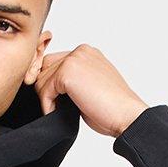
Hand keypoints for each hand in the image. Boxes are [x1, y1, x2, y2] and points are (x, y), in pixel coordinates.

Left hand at [31, 44, 147, 138]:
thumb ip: (72, 81)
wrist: (126, 115)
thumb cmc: (111, 108)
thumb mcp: (89, 87)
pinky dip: (48, 106)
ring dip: (47, 99)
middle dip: (47, 90)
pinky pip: (44, 91)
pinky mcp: (67, 73)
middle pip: (44, 69)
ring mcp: (74, 59)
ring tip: (60, 110)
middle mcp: (80, 51)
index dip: (51, 84)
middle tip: (57, 107)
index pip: (54, 62)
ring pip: (42, 79)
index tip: (56, 102)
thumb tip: (50, 88)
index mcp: (86, 53)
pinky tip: (59, 114)